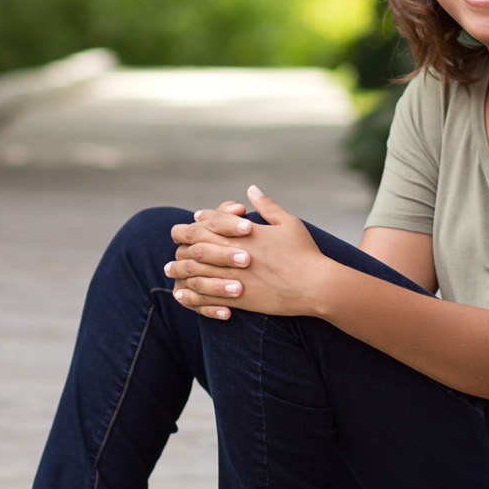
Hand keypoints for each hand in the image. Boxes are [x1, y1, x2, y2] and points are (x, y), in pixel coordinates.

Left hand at [166, 187, 330, 319]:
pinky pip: (206, 296)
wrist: (316, 286)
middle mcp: (234, 253)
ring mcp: (234, 277)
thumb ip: (267, 206)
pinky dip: (190, 294)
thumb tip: (252, 189)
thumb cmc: (305, 253)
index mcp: (244, 233)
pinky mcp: (237, 299)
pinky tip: (181, 294)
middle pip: (195, 245)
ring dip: (180, 269)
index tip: (195, 222)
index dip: (199, 221)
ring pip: (195, 271)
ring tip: (171, 269)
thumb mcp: (288, 223)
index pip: (210, 222)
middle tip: (175, 247)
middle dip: (182, 245)